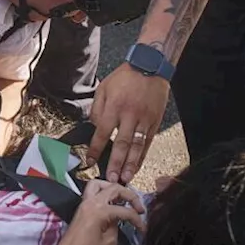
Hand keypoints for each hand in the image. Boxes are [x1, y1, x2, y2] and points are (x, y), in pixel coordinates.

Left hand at [23, 181, 143, 244]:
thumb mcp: (109, 243)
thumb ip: (116, 227)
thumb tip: (117, 220)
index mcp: (99, 210)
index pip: (124, 210)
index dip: (137, 220)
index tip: (143, 229)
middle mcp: (90, 202)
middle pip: (114, 188)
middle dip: (130, 196)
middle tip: (139, 208)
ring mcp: (83, 204)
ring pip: (100, 184)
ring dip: (114, 189)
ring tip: (124, 201)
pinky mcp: (81, 209)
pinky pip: (93, 192)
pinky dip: (104, 194)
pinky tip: (113, 205)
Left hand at [88, 63, 169, 183]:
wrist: (151, 66)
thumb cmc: (125, 77)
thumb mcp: (104, 88)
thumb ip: (97, 109)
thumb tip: (94, 128)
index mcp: (114, 106)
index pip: (102, 132)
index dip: (95, 148)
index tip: (90, 161)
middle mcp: (129, 115)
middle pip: (121, 143)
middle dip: (115, 162)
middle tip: (111, 178)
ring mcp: (144, 119)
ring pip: (137, 146)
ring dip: (130, 164)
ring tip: (125, 178)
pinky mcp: (154, 122)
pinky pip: (147, 143)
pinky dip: (142, 157)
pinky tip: (136, 167)